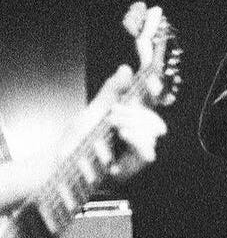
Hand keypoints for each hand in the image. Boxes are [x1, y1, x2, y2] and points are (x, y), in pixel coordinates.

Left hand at [76, 65, 166, 181]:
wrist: (60, 164)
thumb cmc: (76, 139)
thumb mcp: (94, 110)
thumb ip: (112, 91)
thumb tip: (127, 68)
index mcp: (130, 120)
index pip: (151, 104)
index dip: (154, 92)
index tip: (150, 81)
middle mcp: (137, 136)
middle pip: (154, 120)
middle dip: (136, 113)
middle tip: (113, 113)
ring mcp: (136, 152)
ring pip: (152, 135)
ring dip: (133, 125)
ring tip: (114, 125)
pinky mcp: (133, 168)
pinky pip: (146, 153)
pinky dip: (136, 140)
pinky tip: (124, 133)